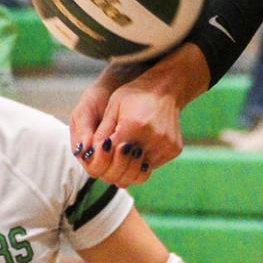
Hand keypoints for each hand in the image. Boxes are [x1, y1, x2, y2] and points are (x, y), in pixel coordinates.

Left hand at [76, 47, 208, 186]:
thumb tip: (89, 155)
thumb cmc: (134, 95)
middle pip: (125, 170)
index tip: (97, 154)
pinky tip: (135, 153)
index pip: (110, 156)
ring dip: (126, 170)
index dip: (100, 158)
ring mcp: (166, 145)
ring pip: (138, 173)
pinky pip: (151, 168)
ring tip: (119, 161)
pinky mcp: (173, 149)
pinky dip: (140, 165)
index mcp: (134, 125)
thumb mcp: (112, 108)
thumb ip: (102, 132)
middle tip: (106, 163)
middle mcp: (153, 138)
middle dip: (111, 169)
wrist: (165, 89)